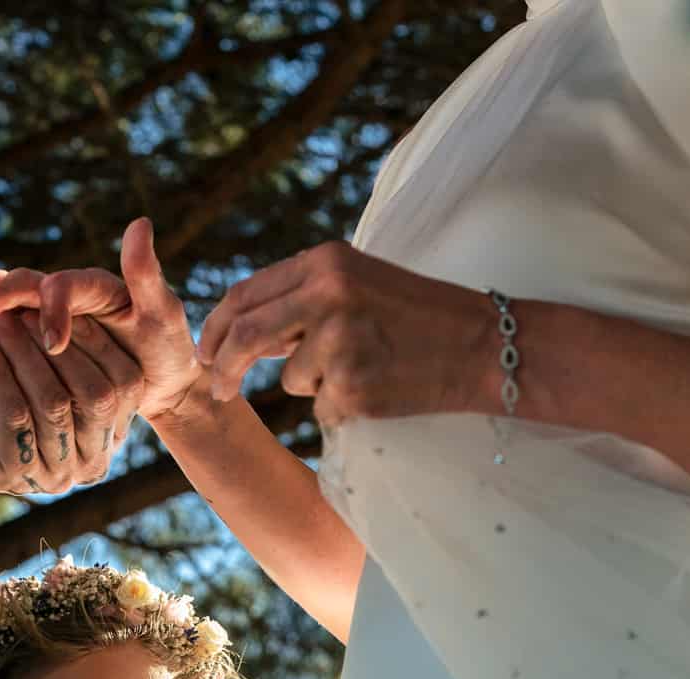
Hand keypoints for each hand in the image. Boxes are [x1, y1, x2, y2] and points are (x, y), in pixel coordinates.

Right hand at [0, 217, 201, 423]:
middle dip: (3, 295)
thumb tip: (140, 223)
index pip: (66, 285)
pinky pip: (5, 327)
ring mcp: (51, 315)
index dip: (55, 308)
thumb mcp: (165, 315)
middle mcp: (70, 295)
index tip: (54, 343)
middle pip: (28, 285)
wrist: (163, 384)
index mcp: (96, 286)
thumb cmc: (169, 349)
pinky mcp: (39, 337)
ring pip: (10, 301)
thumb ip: (146, 275)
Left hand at [0, 309, 143, 495]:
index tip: (68, 303)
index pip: (125, 387)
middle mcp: (91, 464)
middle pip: (95, 397)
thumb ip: (62, 342)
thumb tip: (65, 287)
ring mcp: (55, 476)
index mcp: (110, 437)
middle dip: (61, 346)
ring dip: (24, 354)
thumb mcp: (40, 367)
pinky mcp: (13, 475)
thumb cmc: (2, 400)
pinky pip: (14, 415)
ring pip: (53, 404)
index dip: (97, 341)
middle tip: (26, 309)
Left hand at [196, 241, 495, 425]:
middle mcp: (328, 293)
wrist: (483, 346)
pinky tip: (381, 388)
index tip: (207, 352)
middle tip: (219, 390)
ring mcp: (341, 340)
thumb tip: (242, 329)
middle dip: (224, 368)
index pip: (245, 295)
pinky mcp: (354, 384)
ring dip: (315, 386)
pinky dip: (343, 406)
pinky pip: (323, 407)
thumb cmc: (419, 316)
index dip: (218, 328)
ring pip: (291, 379)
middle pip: (247, 336)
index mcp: (326, 261)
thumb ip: (303, 296)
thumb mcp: (360, 282)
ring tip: (367, 369)